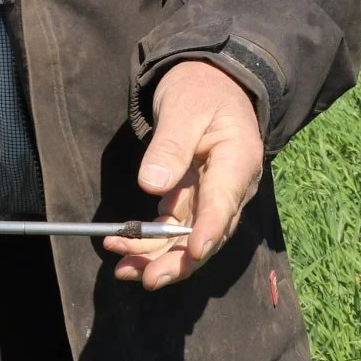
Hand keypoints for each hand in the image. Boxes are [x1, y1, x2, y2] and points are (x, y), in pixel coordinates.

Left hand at [103, 59, 263, 289]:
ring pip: (189, 237)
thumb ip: (170, 145)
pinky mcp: (194, 199)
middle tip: (147, 278)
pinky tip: (123, 247)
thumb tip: (152, 185)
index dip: (209, 232)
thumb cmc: (201, 90)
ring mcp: (212, 196)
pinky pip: (174, 227)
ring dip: (158, 256)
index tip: (192, 253)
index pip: (224, 203)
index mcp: (237, 161)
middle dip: (178, 260)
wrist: (211, 83)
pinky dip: (150, 240)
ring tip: (123, 269)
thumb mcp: (183, 108)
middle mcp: (231, 187)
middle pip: (209, 233)